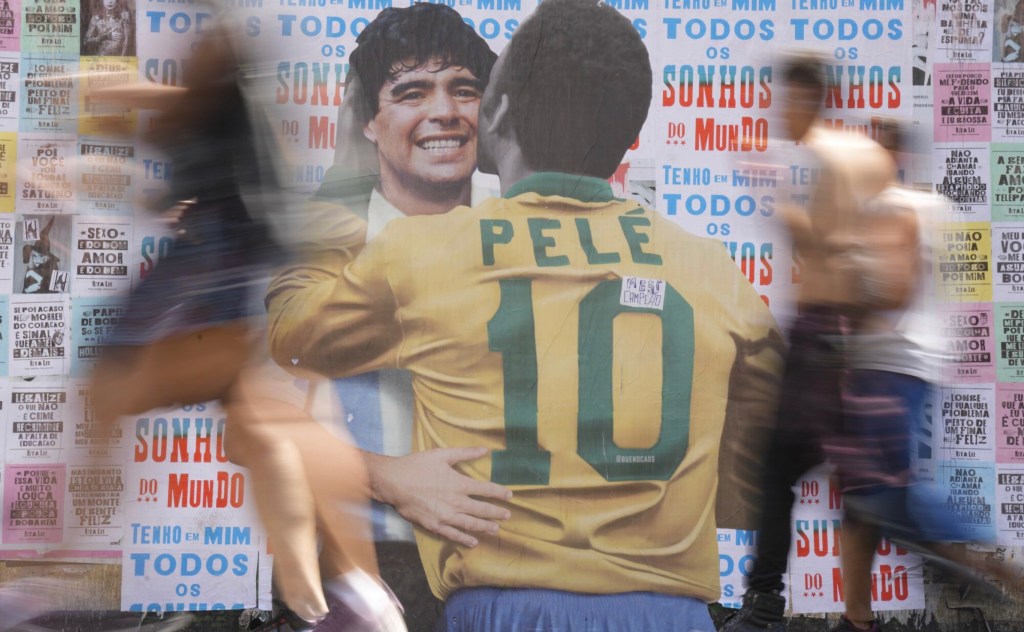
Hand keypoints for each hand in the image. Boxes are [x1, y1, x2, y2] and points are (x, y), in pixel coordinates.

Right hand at [366, 447, 512, 546]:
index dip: (499, 493)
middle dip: (496, 513)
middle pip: (481, 510)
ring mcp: (445, 516)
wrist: (393, 482)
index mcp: (459, 483)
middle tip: (507, 515)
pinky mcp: (434, 525)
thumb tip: (485, 450)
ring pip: (470, 524)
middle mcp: (455, 502)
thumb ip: (465, 453)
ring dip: (485, 527)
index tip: (510, 496)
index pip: (485, 489)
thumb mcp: (442, 455)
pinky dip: (465, 539)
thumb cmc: (417, 466)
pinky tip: (474, 542)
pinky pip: (453, 534)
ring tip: (496, 529)